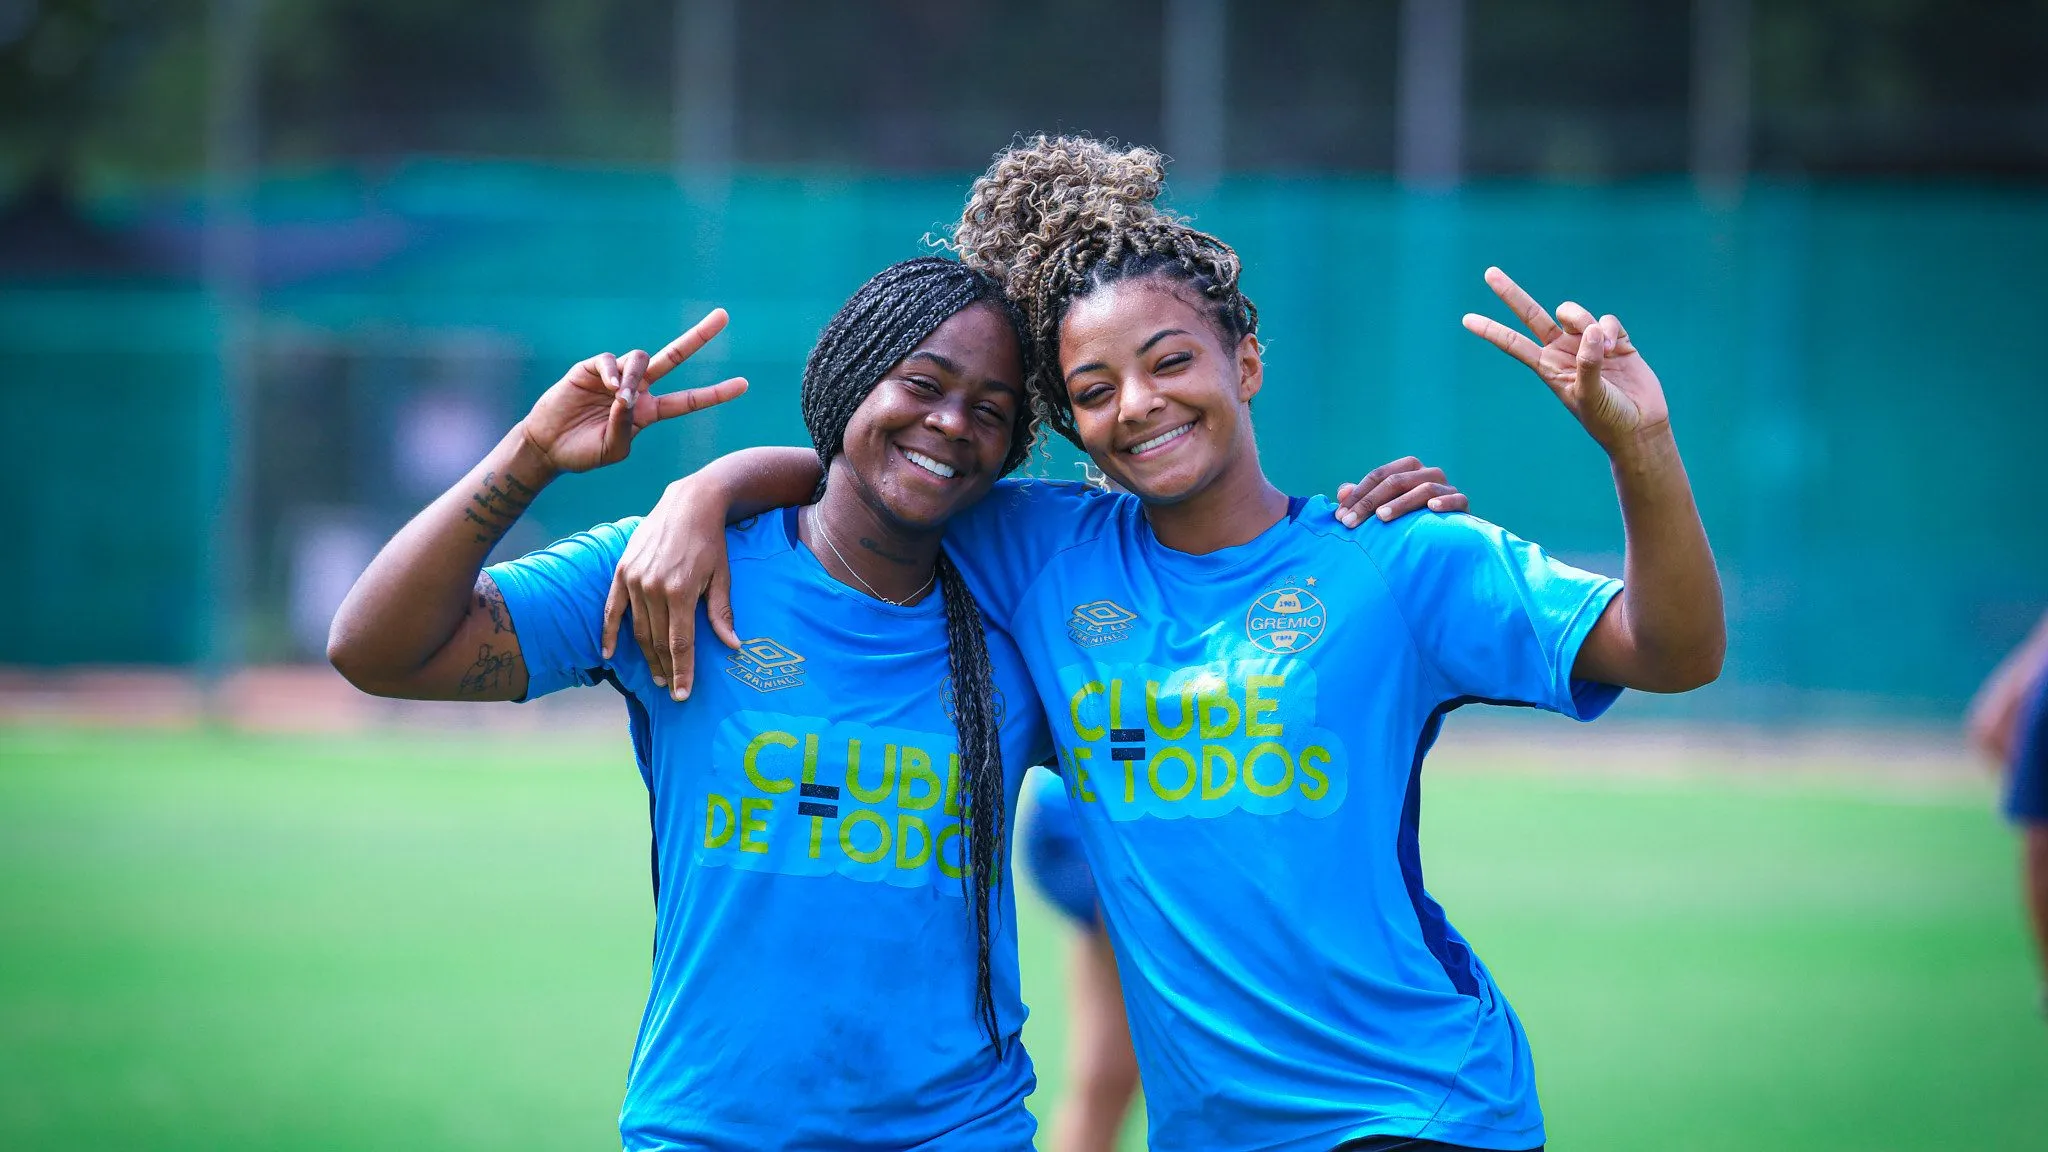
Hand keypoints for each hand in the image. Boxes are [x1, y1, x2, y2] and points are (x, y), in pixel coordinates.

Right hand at [518, 309, 747, 474]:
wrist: (548, 447)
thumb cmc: (582, 453)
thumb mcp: (612, 450)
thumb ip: (626, 428)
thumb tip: (627, 396)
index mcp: (649, 412)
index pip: (688, 400)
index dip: (715, 393)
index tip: (744, 385)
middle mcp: (638, 389)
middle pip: (674, 357)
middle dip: (699, 337)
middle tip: (724, 316)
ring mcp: (616, 376)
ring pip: (641, 359)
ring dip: (635, 377)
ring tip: (620, 397)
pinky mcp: (591, 369)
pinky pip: (611, 360)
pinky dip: (614, 371)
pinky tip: (610, 387)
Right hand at [601, 477, 740, 699]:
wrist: (688, 504)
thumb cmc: (711, 542)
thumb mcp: (722, 576)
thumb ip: (721, 613)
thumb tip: (733, 645)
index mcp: (680, 591)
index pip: (680, 643)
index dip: (682, 672)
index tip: (682, 693)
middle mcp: (653, 588)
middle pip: (658, 641)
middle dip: (666, 668)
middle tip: (671, 689)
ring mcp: (634, 580)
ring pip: (638, 629)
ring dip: (646, 655)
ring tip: (656, 675)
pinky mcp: (622, 571)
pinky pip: (612, 609)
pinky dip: (608, 632)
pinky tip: (608, 653)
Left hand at [1332, 456, 1468, 528]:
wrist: (1449, 535)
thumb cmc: (1410, 519)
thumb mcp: (1384, 508)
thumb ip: (1364, 498)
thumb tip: (1341, 492)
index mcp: (1409, 469)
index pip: (1379, 475)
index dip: (1358, 494)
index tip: (1340, 515)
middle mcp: (1428, 473)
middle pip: (1397, 480)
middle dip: (1370, 501)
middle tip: (1350, 522)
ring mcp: (1447, 487)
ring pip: (1424, 488)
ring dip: (1401, 503)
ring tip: (1381, 518)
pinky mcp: (1463, 503)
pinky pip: (1456, 499)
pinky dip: (1444, 502)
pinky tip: (1431, 509)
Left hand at [1461, 267, 1669, 457]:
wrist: (1639, 426)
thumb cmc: (1607, 418)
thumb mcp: (1590, 396)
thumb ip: (1587, 364)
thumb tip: (1589, 329)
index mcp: (1548, 367)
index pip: (1513, 344)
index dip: (1491, 331)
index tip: (1465, 320)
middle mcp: (1563, 351)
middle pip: (1532, 315)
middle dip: (1511, 294)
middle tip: (1488, 273)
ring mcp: (1587, 343)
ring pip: (1573, 313)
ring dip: (1584, 321)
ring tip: (1604, 349)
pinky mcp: (1614, 340)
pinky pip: (1605, 319)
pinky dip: (1608, 328)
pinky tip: (1615, 347)